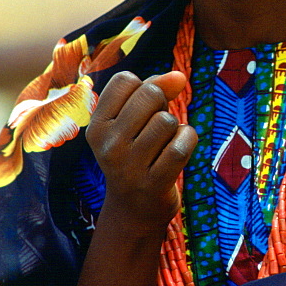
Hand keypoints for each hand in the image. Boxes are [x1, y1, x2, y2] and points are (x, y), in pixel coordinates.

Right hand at [86, 70, 196, 233]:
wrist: (135, 209)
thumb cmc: (138, 152)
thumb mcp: (135, 120)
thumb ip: (156, 88)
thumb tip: (180, 77)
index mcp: (97, 126)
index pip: (126, 80)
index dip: (143, 88)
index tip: (141, 110)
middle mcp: (108, 145)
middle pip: (150, 94)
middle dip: (162, 105)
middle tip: (155, 128)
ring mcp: (129, 167)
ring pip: (168, 120)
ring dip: (174, 128)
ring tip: (163, 145)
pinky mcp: (153, 183)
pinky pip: (182, 144)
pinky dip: (188, 140)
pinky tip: (178, 151)